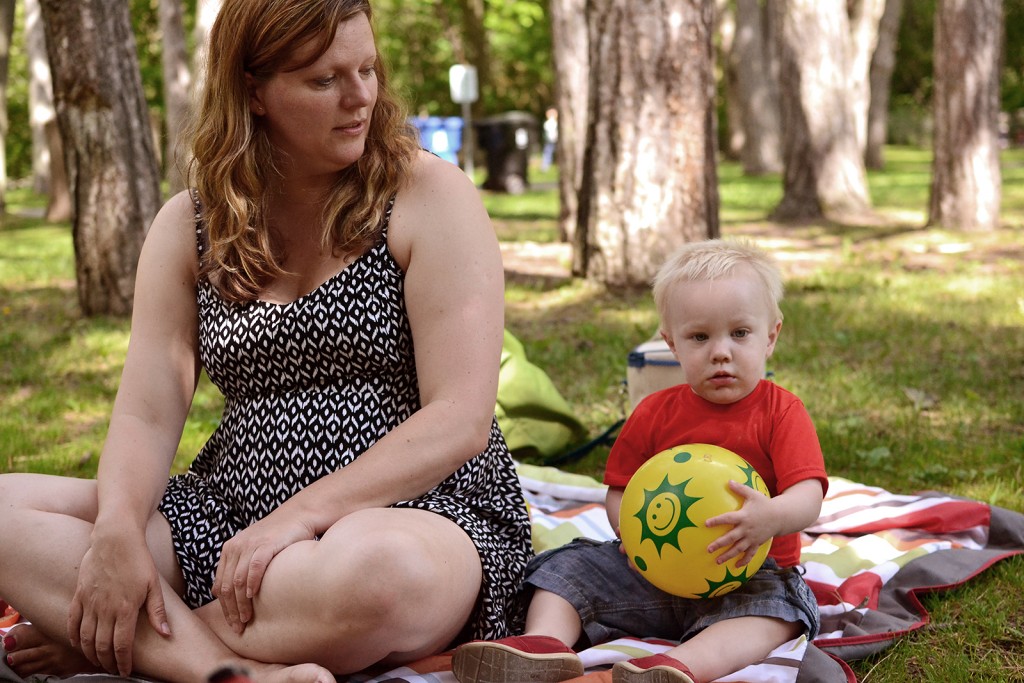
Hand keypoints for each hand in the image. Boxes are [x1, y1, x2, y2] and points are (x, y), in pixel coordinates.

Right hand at [68, 534, 169, 675]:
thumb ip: (158, 611)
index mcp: (126, 609)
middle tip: (112, 669)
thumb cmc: (138, 560)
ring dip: (90, 654)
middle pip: (102, 646)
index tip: (125, 672)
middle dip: (107, 662)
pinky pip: (72, 621)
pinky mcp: (79, 595)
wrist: (116, 538)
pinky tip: (78, 644)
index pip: (122, 645)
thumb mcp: (154, 585)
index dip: (123, 662)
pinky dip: (73, 637)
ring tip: (98, 661)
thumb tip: (166, 634)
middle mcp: (105, 609)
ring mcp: (90, 602)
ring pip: (85, 638)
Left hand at [214, 513, 315, 632]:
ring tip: (246, 618)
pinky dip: (252, 583)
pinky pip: (254, 567)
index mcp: (229, 550)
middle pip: (225, 586)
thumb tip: (240, 597)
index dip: (223, 608)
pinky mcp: (266, 543)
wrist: (299, 515)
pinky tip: (253, 596)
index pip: (218, 585)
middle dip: (230, 611)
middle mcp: (235, 546)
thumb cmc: (279, 537)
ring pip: (237, 580)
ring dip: (240, 603)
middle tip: (238, 627)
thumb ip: (244, 568)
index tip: (232, 623)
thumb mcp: (255, 550)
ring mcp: (250, 544)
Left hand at [704, 480, 774, 566]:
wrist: (781, 516)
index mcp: (744, 516)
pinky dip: (744, 561)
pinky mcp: (757, 544)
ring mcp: (752, 538)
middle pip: (731, 538)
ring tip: (717, 561)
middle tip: (708, 549)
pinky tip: (736, 566)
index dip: (717, 521)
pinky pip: (750, 554)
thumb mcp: (753, 494)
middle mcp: (747, 529)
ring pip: (738, 549)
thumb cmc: (764, 504)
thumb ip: (740, 488)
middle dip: (719, 544)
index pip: (727, 519)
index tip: (706, 524)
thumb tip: (728, 481)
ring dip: (728, 555)